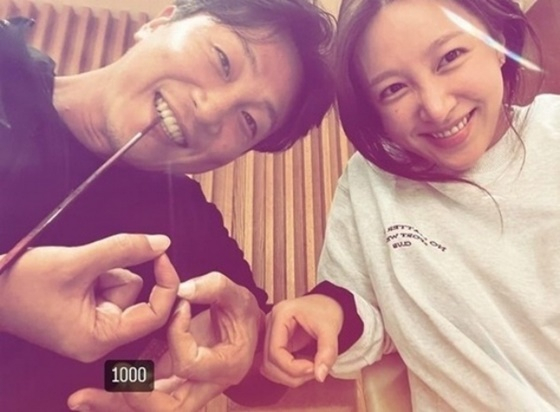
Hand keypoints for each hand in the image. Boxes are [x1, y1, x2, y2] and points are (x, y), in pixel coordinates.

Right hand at [0, 233, 178, 361]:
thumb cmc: (22, 282)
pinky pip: (110, 284)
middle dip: (118, 274)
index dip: (165, 284)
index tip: (162, 254)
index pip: (154, 315)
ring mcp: (93, 324)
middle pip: (139, 298)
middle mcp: (99, 338)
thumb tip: (162, 242)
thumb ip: (124, 250)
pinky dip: (98, 272)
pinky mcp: (87, 310)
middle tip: (91, 266)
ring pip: (126, 286)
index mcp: (98, 339)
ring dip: (106, 270)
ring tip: (74, 272)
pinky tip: (73, 274)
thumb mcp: (77, 262)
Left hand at [67, 271, 263, 411]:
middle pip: (167, 408)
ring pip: (149, 409)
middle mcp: (204, 387)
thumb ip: (213, 287)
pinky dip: (115, 398)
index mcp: (224, 367)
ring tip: (81, 399)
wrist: (246, 333)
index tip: (178, 306)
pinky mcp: (168, 383)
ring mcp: (185, 389)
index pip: (189, 363)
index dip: (178, 334)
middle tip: (114, 382)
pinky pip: (141, 397)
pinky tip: (87, 396)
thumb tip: (182, 288)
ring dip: (115, 404)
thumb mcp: (236, 295)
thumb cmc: (243, 315)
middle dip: (136, 398)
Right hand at [261, 294, 342, 387]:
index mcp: (280, 315)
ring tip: (311, 368)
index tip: (313, 369)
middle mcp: (270, 324)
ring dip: (289, 376)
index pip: (275, 351)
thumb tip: (320, 376)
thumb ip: (328, 352)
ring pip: (268, 368)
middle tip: (314, 370)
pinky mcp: (275, 343)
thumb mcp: (331, 329)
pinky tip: (304, 366)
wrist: (328, 304)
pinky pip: (274, 366)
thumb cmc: (327, 311)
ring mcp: (270, 334)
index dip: (292, 367)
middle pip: (269, 362)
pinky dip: (288, 373)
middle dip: (292, 374)